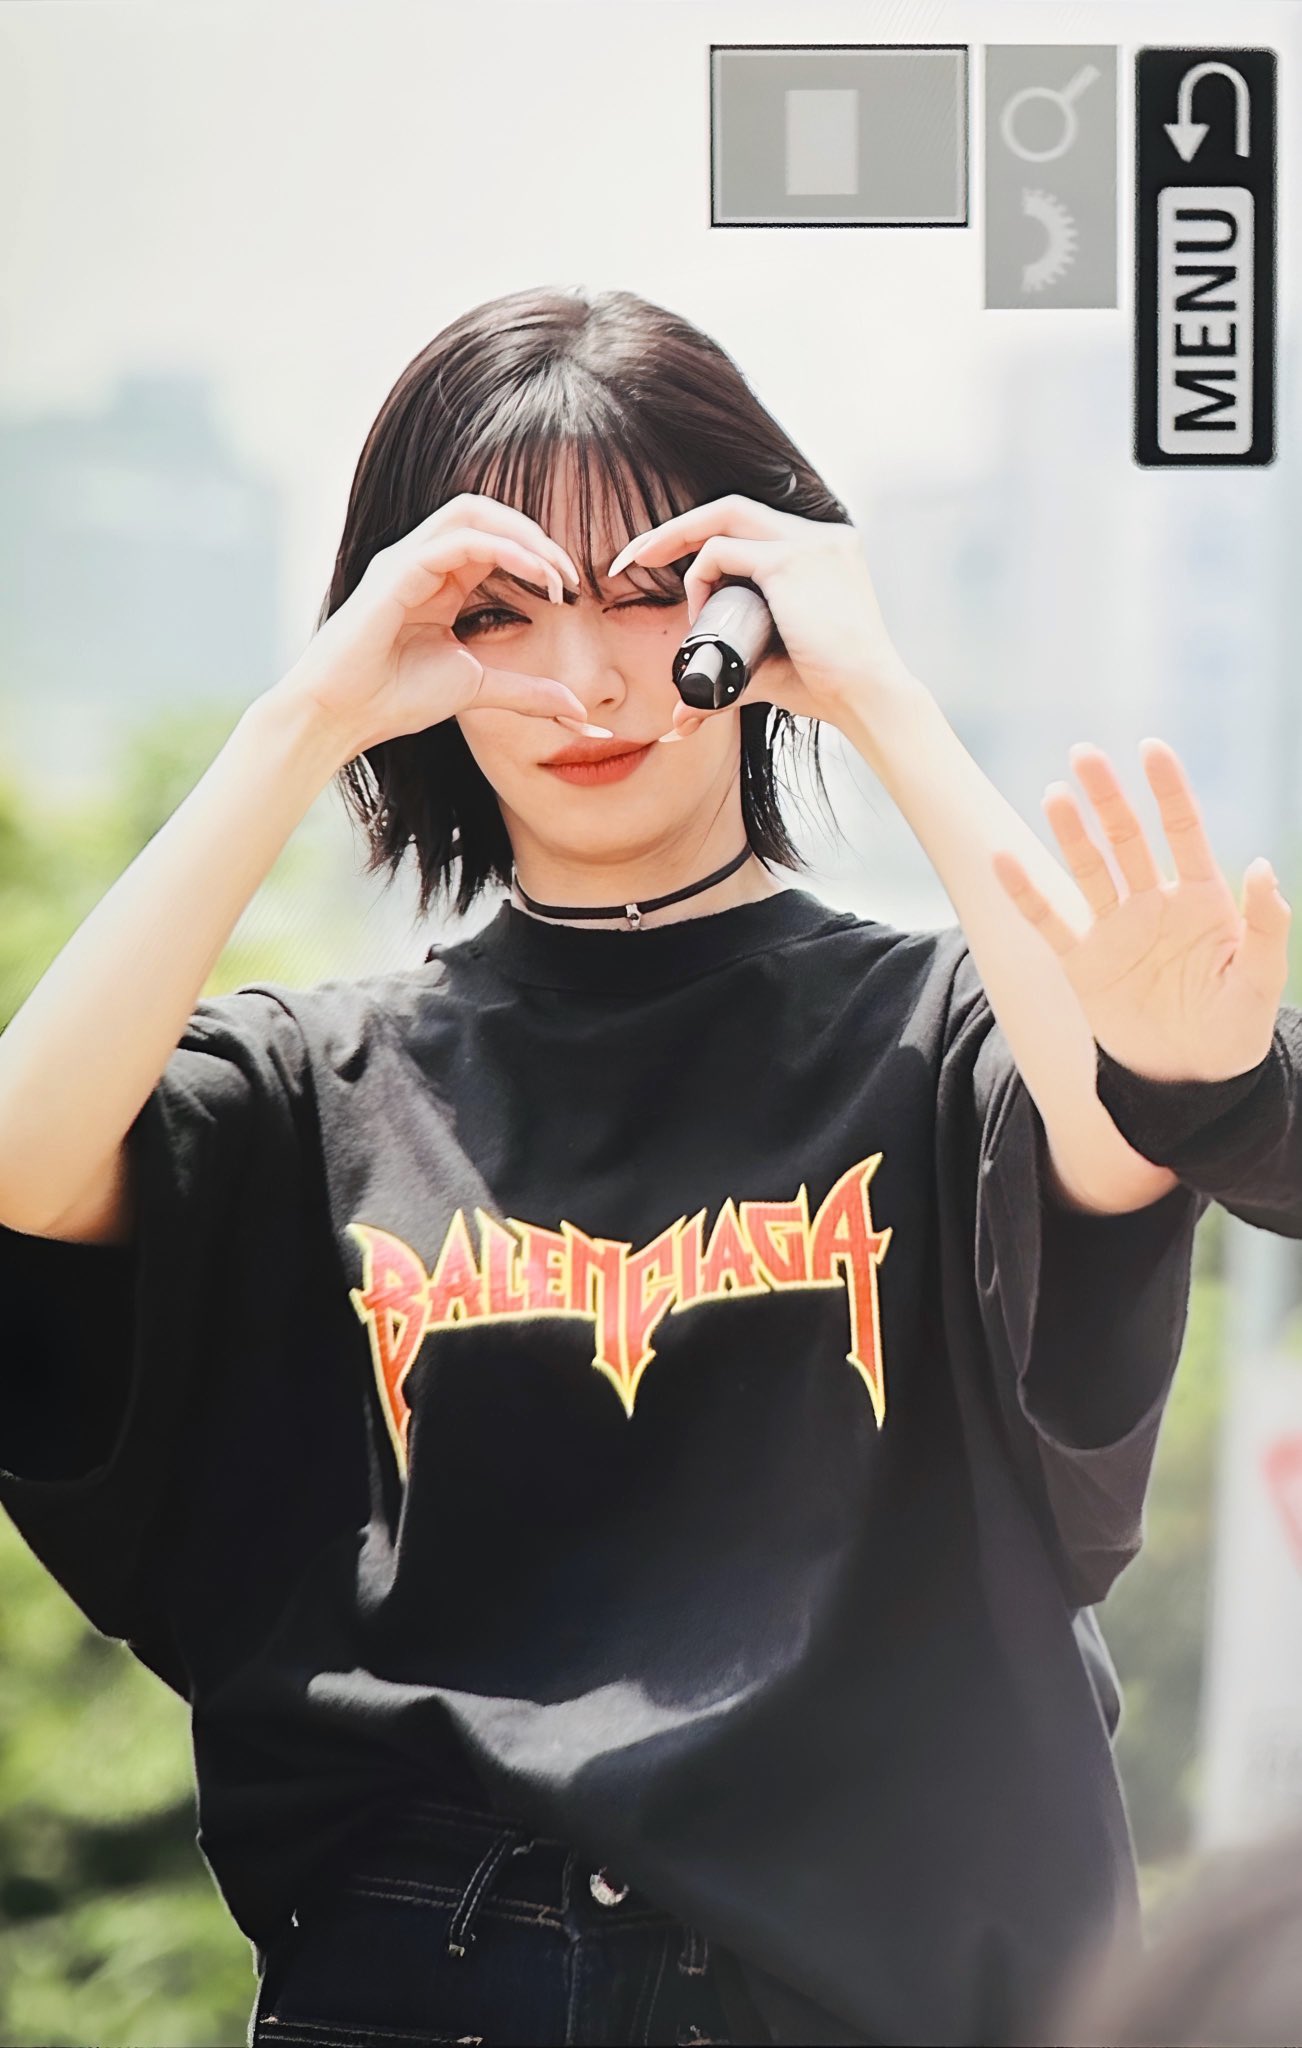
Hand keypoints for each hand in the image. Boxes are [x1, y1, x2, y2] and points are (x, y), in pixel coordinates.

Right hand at [273, 494, 609, 757]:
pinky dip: (502, 549)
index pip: (494, 538)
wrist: (343, 717)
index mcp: (440, 579)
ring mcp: (405, 562)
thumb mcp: (479, 688)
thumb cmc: (395, 698)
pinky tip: (533, 576)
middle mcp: (421, 560)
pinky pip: (456, 542)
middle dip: (534, 534)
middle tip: (570, 573)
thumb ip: (528, 693)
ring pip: (471, 514)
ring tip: (556, 570)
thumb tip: (578, 709)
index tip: (572, 589)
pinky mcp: (394, 574)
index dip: (538, 553)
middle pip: (485, 513)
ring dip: (522, 534)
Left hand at [605, 493, 912, 740]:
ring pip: (723, 521)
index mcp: (824, 549)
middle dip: (675, 529)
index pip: (753, 526)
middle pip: (732, 509)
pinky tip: (700, 616)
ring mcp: (808, 542)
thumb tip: (680, 721)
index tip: (660, 564)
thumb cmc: (827, 688)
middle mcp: (820, 535)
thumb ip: (726, 684)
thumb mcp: (769, 670)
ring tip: (672, 598)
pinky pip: (723, 552)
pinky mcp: (791, 561)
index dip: (703, 537)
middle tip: (632, 557)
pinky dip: (700, 579)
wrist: (868, 699)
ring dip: (684, 552)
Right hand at [993, 738, 1291, 1081]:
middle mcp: (1154, 904)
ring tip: (1055, 794)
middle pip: (1127, 839)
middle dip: (1107, 797)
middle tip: (1085, 754)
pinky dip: (1024, 891)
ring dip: (1070, 832)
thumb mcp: (1261, 981)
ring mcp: (1116, 931)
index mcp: (1202, 900)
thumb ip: (1266, 926)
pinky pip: (1048, 921)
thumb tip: (1263, 867)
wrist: (1191, 1079)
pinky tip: (1002, 858)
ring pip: (1088, 870)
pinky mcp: (1083, 962)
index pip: (1183, 831)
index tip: (1151, 750)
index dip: (1168, 790)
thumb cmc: (1236, 1029)